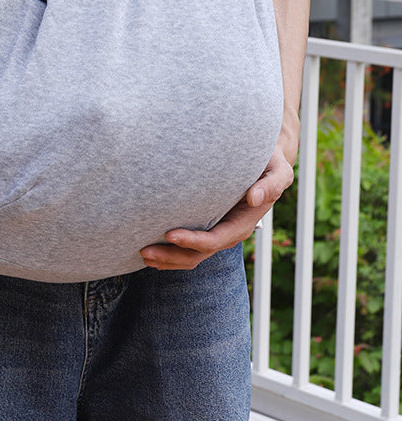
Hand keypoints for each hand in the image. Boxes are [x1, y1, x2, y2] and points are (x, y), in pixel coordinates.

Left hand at [139, 142, 294, 270]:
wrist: (264, 161)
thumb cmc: (269, 162)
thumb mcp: (279, 169)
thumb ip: (273, 183)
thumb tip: (255, 198)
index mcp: (244, 222)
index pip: (216, 239)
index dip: (193, 241)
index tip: (169, 235)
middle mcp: (230, 232)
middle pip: (199, 254)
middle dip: (171, 256)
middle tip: (144, 251)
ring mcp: (217, 231)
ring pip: (191, 255)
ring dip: (167, 259)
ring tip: (142, 255)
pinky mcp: (207, 226)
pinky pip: (189, 247)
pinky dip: (170, 252)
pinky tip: (151, 252)